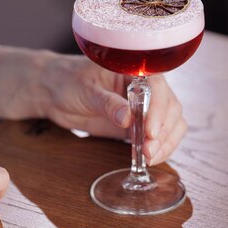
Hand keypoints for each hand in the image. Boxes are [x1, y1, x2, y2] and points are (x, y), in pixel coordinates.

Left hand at [0, 48, 186, 164]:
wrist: (55, 91)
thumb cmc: (69, 80)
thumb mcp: (85, 90)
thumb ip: (107, 103)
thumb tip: (128, 118)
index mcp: (134, 69)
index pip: (158, 86)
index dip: (159, 108)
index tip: (150, 130)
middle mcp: (145, 87)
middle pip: (171, 106)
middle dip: (164, 130)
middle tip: (149, 149)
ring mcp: (145, 106)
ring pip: (172, 122)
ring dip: (166, 141)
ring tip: (149, 157)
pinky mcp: (139, 124)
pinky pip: (160, 136)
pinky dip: (161, 147)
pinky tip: (149, 158)